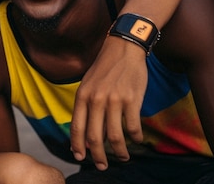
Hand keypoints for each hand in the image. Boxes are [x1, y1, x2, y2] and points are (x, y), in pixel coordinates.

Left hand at [70, 36, 146, 169]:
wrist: (123, 48)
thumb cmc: (104, 68)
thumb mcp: (87, 84)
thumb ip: (85, 106)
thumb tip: (86, 134)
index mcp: (82, 96)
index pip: (76, 128)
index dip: (77, 146)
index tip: (80, 157)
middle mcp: (96, 100)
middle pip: (94, 137)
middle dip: (98, 156)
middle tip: (102, 166)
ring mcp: (114, 100)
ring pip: (115, 137)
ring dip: (119, 152)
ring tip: (122, 157)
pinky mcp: (132, 100)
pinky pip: (133, 127)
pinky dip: (135, 138)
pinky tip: (136, 140)